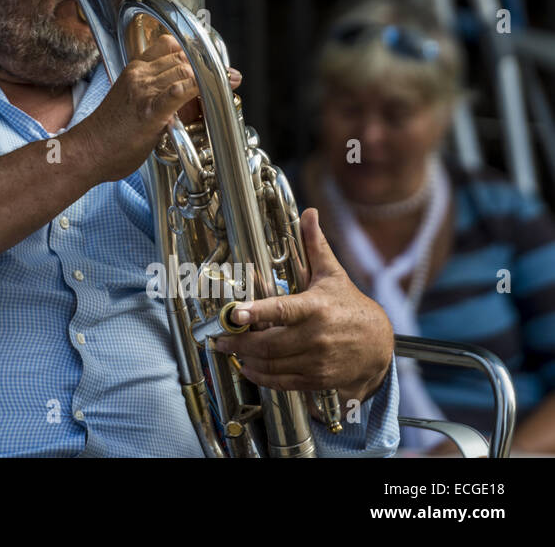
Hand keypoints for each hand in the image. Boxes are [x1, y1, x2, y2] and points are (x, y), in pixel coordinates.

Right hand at [70, 34, 241, 184]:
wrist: (87, 152)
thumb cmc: (108, 135)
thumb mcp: (129, 102)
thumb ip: (153, 94)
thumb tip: (177, 99)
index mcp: (134, 70)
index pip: (168, 45)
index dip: (192, 51)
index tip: (209, 63)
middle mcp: (139, 75)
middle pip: (182, 58)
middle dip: (209, 67)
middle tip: (230, 77)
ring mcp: (144, 91)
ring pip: (186, 71)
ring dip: (211, 79)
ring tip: (230, 85)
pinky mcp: (150, 111)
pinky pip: (178, 91)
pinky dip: (197, 88)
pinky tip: (213, 91)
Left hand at [210, 208, 393, 404]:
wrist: (379, 345)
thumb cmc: (350, 307)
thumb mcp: (332, 275)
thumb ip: (315, 246)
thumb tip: (309, 213)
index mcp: (316, 308)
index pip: (282, 310)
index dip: (256, 313)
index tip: (234, 314)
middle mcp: (316, 336)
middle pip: (268, 344)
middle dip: (237, 343)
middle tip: (218, 338)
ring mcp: (317, 360)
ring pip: (272, 364)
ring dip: (246, 360)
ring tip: (230, 350)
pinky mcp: (317, 379)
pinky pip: (282, 382)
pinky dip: (261, 377)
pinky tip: (249, 368)